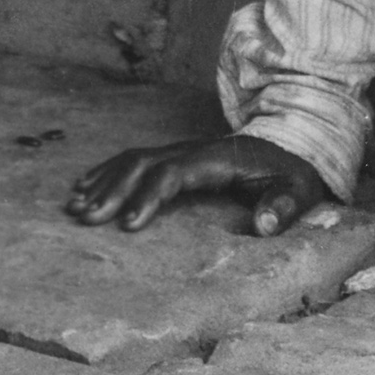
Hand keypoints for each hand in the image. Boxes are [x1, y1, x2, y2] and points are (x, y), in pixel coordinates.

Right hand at [64, 132, 342, 238]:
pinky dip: (107, 172)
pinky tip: (86, 187)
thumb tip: (263, 225)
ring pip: (131, 160)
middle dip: (111, 190)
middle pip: (141, 164)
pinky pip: (133, 160)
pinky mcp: (174, 158)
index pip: (172, 174)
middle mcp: (190, 151)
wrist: (290, 149)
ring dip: (102, 181)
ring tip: (75, 206)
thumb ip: (283, 207)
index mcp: (215, 160)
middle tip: (85, 217)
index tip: (128, 225)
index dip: (148, 197)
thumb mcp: (299, 192)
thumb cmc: (292, 176)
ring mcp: (180, 152)